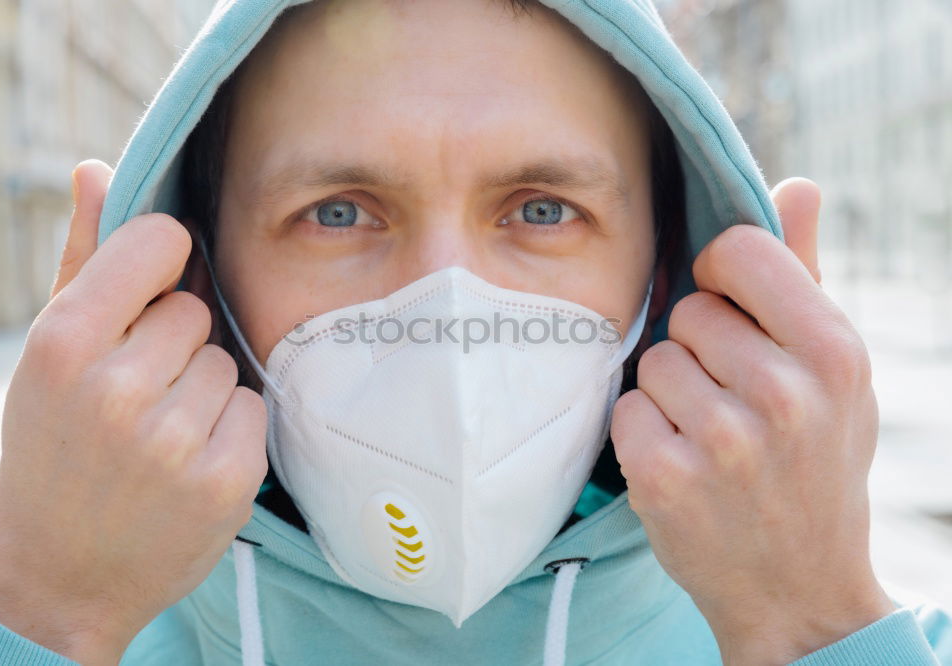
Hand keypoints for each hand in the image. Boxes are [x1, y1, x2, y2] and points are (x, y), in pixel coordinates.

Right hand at [0, 160, 267, 664]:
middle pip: (196, 310)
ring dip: (201, 391)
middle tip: (136, 395)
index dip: (163, 261)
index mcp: (63, 343)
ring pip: (226, 361)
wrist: (59, 577)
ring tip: (157, 434)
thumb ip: (81, 259)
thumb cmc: (52, 451)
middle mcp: (117, 388)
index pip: (160, 241)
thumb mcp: (47, 355)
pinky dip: (229, 431)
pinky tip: (187, 463)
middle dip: (172, 345)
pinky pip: (252, 409)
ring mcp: (175, 439)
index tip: (150, 291)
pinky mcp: (226, 480)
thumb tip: (97, 168)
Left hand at [612, 178, 892, 663]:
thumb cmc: (815, 466)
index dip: (721, 276)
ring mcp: (722, 441)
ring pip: (652, 361)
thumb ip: (804, 276)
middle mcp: (784, 393)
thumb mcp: (835, 375)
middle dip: (699, 349)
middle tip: (734, 403)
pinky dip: (644, 435)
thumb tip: (797, 184)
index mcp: (834, 352)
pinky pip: (626, 410)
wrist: (800, 592)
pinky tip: (683, 467)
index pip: (738, 251)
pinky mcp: (666, 479)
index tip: (729, 310)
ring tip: (712, 440)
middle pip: (686, 311)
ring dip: (671, 395)